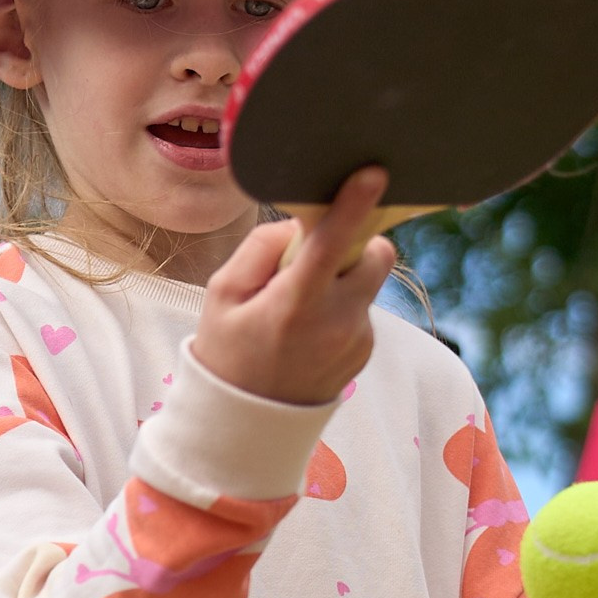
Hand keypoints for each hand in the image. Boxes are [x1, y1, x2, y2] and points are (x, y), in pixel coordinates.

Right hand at [189, 167, 395, 406]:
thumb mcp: (223, 294)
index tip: (373, 175)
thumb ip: (261, 249)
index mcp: (296, 305)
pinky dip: (342, 306)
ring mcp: (357, 340)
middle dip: (354, 242)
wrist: (247, 423)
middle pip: (375, 254)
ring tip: (300, 308)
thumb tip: (299, 225)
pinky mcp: (366, 351)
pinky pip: (363, 307)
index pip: (333, 244)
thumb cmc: (227, 352)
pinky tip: (310, 331)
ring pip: (367, 280)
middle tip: (315, 258)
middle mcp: (337, 323)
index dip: (354, 205)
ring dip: (342, 278)